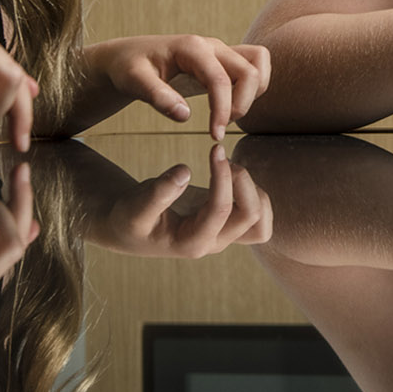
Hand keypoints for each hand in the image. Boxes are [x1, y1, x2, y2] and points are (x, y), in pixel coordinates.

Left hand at [92, 36, 269, 139]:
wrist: (128, 57)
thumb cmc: (129, 66)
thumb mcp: (133, 81)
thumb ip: (157, 96)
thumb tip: (183, 115)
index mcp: (192, 48)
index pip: (221, 80)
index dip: (223, 110)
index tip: (215, 135)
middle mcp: (212, 46)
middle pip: (250, 71)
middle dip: (243, 103)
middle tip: (220, 127)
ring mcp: (220, 51)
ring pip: (258, 64)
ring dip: (253, 92)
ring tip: (229, 114)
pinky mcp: (223, 60)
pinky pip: (253, 67)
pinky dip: (252, 87)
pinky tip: (230, 105)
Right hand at [98, 144, 271, 257]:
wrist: (130, 228)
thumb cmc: (130, 218)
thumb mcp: (134, 207)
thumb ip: (157, 193)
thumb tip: (185, 171)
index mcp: (191, 243)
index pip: (221, 210)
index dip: (223, 177)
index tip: (215, 148)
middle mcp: (213, 242)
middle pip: (252, 217)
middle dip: (243, 182)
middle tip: (221, 157)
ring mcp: (224, 235)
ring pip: (262, 220)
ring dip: (253, 189)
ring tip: (227, 168)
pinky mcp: (228, 224)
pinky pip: (259, 214)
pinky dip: (254, 192)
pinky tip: (231, 176)